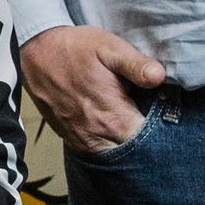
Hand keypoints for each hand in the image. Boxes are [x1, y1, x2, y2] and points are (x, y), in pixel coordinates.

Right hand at [19, 25, 167, 152]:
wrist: (36, 53)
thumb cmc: (75, 49)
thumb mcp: (108, 47)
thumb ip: (135, 64)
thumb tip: (159, 76)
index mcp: (114, 116)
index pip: (149, 142)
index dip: (163, 134)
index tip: (168, 119)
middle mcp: (98, 136)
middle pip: (134, 154)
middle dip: (148, 143)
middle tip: (155, 122)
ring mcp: (83, 141)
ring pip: (115, 157)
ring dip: (128, 146)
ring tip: (135, 125)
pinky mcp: (72, 139)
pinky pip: (97, 153)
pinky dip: (110, 145)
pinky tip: (116, 129)